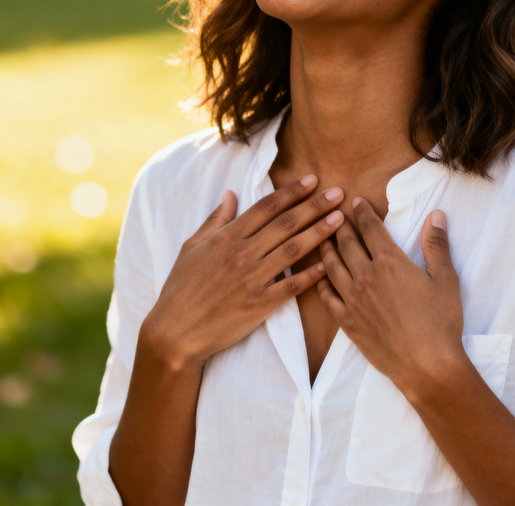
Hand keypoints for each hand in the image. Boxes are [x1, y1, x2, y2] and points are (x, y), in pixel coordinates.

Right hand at [141, 176, 343, 368]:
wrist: (174, 333)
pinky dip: (310, 275)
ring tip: (340, 219)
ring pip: (293, 250)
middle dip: (314, 206)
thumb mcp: (192, 247)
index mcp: (227, 238)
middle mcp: (242, 254)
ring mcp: (252, 279)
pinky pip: (291, 286)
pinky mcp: (259, 305)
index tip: (313, 180)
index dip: (292, 192)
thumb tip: (231, 194)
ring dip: (319, 232)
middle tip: (338, 193)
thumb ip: (215, 220)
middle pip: (286, 224)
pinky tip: (328, 264)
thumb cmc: (180, 289)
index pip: (266, 208)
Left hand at [316, 199, 464, 397]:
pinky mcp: (348, 323)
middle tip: (334, 213)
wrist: (426, 365)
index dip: (363, 213)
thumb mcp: (446, 279)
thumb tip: (436, 215)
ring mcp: (354, 300)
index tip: (355, 201)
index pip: (371, 229)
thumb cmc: (440, 321)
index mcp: (390, 262)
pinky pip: (328, 298)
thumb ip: (437, 245)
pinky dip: (322, 283)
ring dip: (327, 249)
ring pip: (333, 267)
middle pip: (347, 244)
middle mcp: (366, 277)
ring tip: (323, 238)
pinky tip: (321, 277)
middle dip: (340, 225)